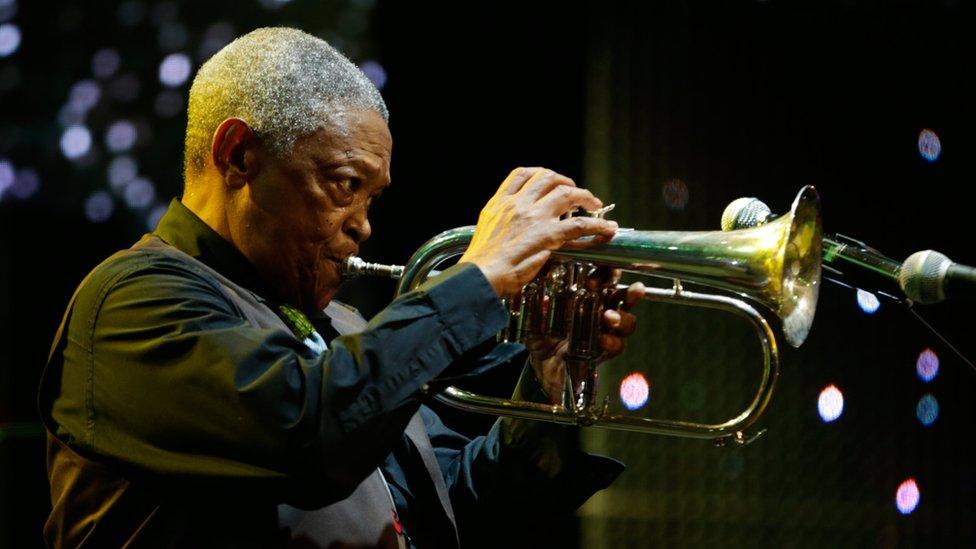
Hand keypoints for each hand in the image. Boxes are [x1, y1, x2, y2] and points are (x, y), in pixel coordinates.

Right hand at [459, 167, 617, 297]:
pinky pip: (580, 224)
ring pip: (567, 193)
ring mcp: (534, 218)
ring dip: (585, 196)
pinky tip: (606, 229)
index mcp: (500, 203)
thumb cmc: (481, 262)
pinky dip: (597, 225)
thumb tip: (515, 223)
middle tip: (576, 193)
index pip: (521, 174)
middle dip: (566, 181)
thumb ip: (502, 220)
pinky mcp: (547, 236)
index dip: (540, 174)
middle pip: (547, 178)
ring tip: (595, 205)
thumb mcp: (485, 231)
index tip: (550, 181)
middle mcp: (518, 204)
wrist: (479, 277)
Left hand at [526, 277, 645, 403]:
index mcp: (585, 298)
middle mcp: (599, 312)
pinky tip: (603, 340)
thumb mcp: (536, 320)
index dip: (609, 275)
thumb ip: (539, 309)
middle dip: (630, 293)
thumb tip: (544, 297)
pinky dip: (613, 342)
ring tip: (609, 317)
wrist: (543, 368)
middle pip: (624, 298)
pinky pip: (618, 346)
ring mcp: (604, 332)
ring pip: (626, 322)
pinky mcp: (603, 352)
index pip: (605, 280)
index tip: (606, 271)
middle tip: (629, 290)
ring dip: (622, 318)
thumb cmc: (542, 338)